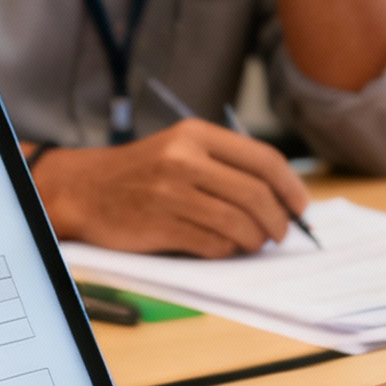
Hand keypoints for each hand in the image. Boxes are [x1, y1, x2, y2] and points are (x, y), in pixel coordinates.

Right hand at [33, 120, 310, 255]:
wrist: (84, 189)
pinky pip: (213, 244)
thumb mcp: (181, 149)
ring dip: (255, 239)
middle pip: (256, 195)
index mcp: (196, 134)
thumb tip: (281, 197)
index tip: (301, 206)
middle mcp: (185, 159)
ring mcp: (171, 193)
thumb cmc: (142, 172)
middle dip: (278, 220)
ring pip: (238, 223)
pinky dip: (227, 251)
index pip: (264, 159)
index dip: (291, 187)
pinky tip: (224, 247)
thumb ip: (225, 165)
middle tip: (280, 233)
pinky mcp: (160, 225)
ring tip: (254, 242)